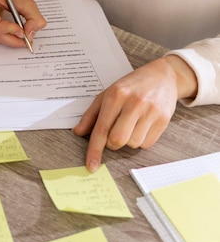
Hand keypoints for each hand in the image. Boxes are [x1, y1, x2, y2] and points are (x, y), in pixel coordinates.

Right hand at [0, 0, 46, 46]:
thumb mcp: (26, 0)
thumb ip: (34, 18)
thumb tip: (30, 35)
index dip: (11, 32)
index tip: (23, 31)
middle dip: (11, 38)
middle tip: (25, 38)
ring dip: (7, 38)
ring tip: (18, 33)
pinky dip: (0, 35)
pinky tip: (8, 30)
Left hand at [73, 55, 197, 171]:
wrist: (163, 75)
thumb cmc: (131, 85)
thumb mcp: (107, 94)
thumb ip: (92, 114)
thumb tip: (78, 132)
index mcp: (116, 96)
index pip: (101, 129)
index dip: (94, 150)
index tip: (91, 166)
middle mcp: (134, 103)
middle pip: (117, 140)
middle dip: (112, 144)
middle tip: (114, 132)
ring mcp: (151, 112)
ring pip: (133, 144)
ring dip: (128, 141)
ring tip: (131, 124)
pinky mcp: (164, 119)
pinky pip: (147, 144)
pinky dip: (141, 140)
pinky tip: (142, 125)